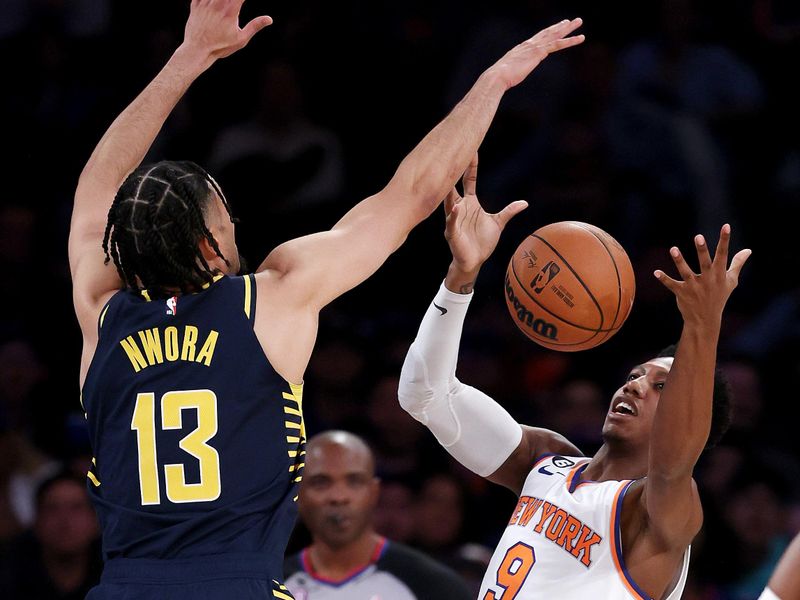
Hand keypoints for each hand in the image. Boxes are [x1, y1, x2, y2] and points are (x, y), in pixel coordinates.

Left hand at [182, 0, 272, 60]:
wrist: (197, 51)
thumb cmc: (220, 47)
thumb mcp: (241, 39)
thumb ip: (255, 26)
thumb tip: (269, 19)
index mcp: (230, 11)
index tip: (243, 2)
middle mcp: (217, 4)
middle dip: (234, 0)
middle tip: (235, 5)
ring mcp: (205, 3)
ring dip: (223, 0)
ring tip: (226, 5)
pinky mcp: (195, 4)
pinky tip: (214, 4)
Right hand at [444, 154, 527, 275]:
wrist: (474, 262)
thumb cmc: (482, 242)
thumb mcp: (498, 223)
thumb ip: (509, 211)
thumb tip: (525, 203)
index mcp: (469, 203)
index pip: (468, 181)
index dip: (471, 167)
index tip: (472, 151)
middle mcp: (459, 208)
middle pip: (455, 187)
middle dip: (453, 173)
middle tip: (452, 156)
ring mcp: (454, 220)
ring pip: (449, 203)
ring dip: (449, 192)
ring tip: (447, 179)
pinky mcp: (452, 233)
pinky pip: (451, 222)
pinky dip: (453, 215)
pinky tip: (455, 208)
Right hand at [488, 18, 584, 89]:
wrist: (497, 77)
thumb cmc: (500, 78)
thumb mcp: (508, 72)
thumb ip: (512, 70)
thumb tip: (510, 76)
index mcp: (522, 48)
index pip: (538, 37)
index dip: (549, 31)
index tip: (557, 26)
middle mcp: (529, 44)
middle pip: (548, 32)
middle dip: (561, 26)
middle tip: (572, 21)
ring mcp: (534, 47)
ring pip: (555, 35)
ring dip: (568, 29)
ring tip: (579, 21)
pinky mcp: (539, 53)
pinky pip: (557, 44)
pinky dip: (569, 41)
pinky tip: (580, 38)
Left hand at [655, 224, 750, 326]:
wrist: (706, 320)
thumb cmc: (719, 297)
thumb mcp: (731, 281)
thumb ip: (737, 264)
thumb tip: (748, 250)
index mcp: (719, 275)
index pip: (723, 255)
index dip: (724, 240)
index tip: (726, 226)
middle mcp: (707, 280)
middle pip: (704, 263)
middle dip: (702, 250)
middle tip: (698, 236)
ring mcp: (694, 287)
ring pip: (685, 272)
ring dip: (679, 261)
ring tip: (673, 249)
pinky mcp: (682, 293)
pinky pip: (672, 285)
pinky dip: (664, 279)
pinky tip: (656, 272)